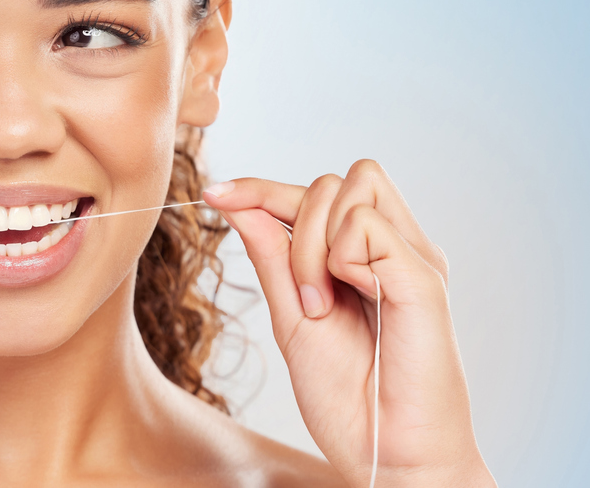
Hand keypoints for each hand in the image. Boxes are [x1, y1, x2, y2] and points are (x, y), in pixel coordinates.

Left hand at [203, 160, 493, 486]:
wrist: (387, 456)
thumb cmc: (348, 398)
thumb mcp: (291, 316)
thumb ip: (271, 256)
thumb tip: (238, 202)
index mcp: (366, 258)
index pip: (315, 193)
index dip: (263, 187)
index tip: (216, 193)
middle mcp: (394, 250)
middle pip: (330, 182)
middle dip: (291, 224)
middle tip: (302, 297)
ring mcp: (412, 259)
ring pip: (350, 185)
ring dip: (313, 240)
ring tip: (321, 302)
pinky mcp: (423, 277)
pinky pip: (366, 224)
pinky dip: (339, 255)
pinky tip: (344, 298)